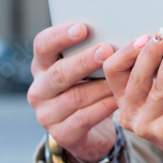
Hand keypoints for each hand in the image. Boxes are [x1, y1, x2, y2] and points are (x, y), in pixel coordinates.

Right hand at [27, 23, 117, 162]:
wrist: (89, 131)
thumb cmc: (91, 88)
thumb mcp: (89, 70)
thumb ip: (95, 52)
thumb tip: (122, 33)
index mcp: (42, 65)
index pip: (42, 45)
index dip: (60, 36)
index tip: (82, 28)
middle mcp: (39, 89)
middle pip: (59, 72)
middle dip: (84, 61)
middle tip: (107, 50)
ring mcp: (47, 114)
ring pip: (75, 96)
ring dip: (102, 86)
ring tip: (123, 76)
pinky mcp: (61, 134)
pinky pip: (85, 118)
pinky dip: (104, 106)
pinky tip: (119, 99)